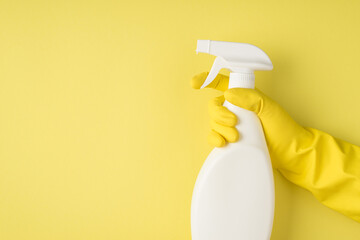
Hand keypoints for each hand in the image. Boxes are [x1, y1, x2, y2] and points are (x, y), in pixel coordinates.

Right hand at [191, 72, 310, 168]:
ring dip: (220, 128)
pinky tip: (221, 143)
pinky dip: (214, 139)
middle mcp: (236, 108)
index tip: (195, 84)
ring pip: (213, 122)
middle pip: (214, 105)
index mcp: (244, 95)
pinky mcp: (230, 139)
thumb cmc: (283, 128)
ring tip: (235, 137)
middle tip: (234, 123)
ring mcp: (232, 124)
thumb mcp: (270, 108)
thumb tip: (228, 94)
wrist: (290, 153)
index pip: (221, 82)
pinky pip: (213, 136)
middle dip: (219, 114)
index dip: (206, 79)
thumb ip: (251, 98)